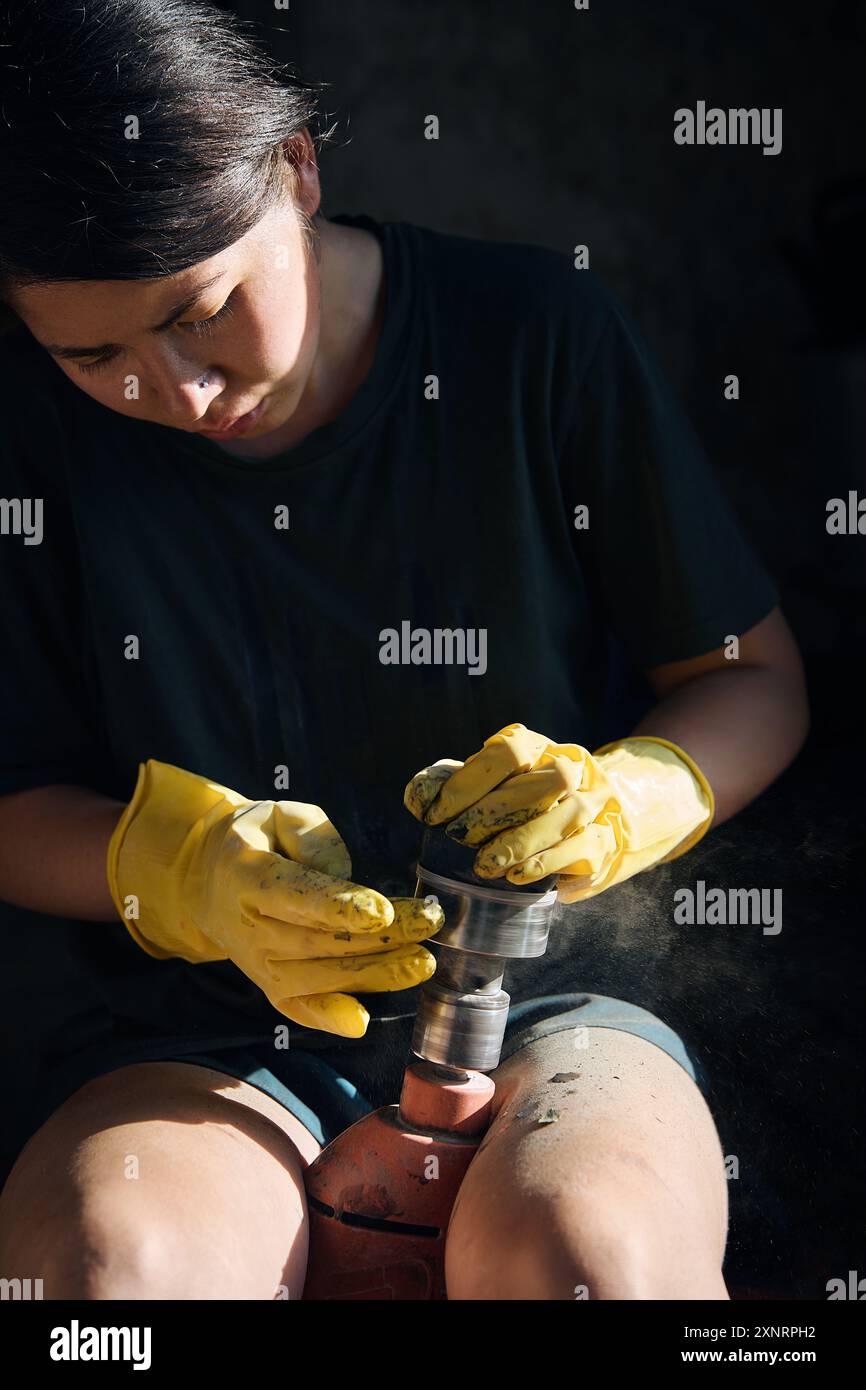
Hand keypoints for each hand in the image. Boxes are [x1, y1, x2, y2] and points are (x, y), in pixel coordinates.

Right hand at [108, 760, 441, 1036]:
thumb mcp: (277, 815)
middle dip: (383, 936)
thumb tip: (343, 872)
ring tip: (421, 962)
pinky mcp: (269, 988)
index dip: (341, 907)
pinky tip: (361, 1022)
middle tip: (431, 920)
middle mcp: (251, 928)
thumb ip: (311, 835)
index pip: (298, 896)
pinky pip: (299, 1009)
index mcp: (249, 877)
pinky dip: (328, 1018)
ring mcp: (259, 965)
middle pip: (322, 939)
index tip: (383, 912)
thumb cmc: (257, 841)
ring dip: (375, 974)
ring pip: (321, 976)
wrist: (206, 881)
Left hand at [404, 723, 713, 902]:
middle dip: (492, 813)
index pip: (508, 752)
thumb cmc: (529, 801)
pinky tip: (515, 878)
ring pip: (566, 816)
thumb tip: (419, 798)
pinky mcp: (605, 841)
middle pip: (540, 783)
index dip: (469, 781)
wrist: (604, 812)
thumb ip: (458, 786)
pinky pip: (581, 850)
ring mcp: (595, 803)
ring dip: (520, 842)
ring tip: (484, 866)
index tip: (436, 812)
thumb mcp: (494, 783)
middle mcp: (573, 767)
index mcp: (540, 747)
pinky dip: (545, 864)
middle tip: (456, 838)